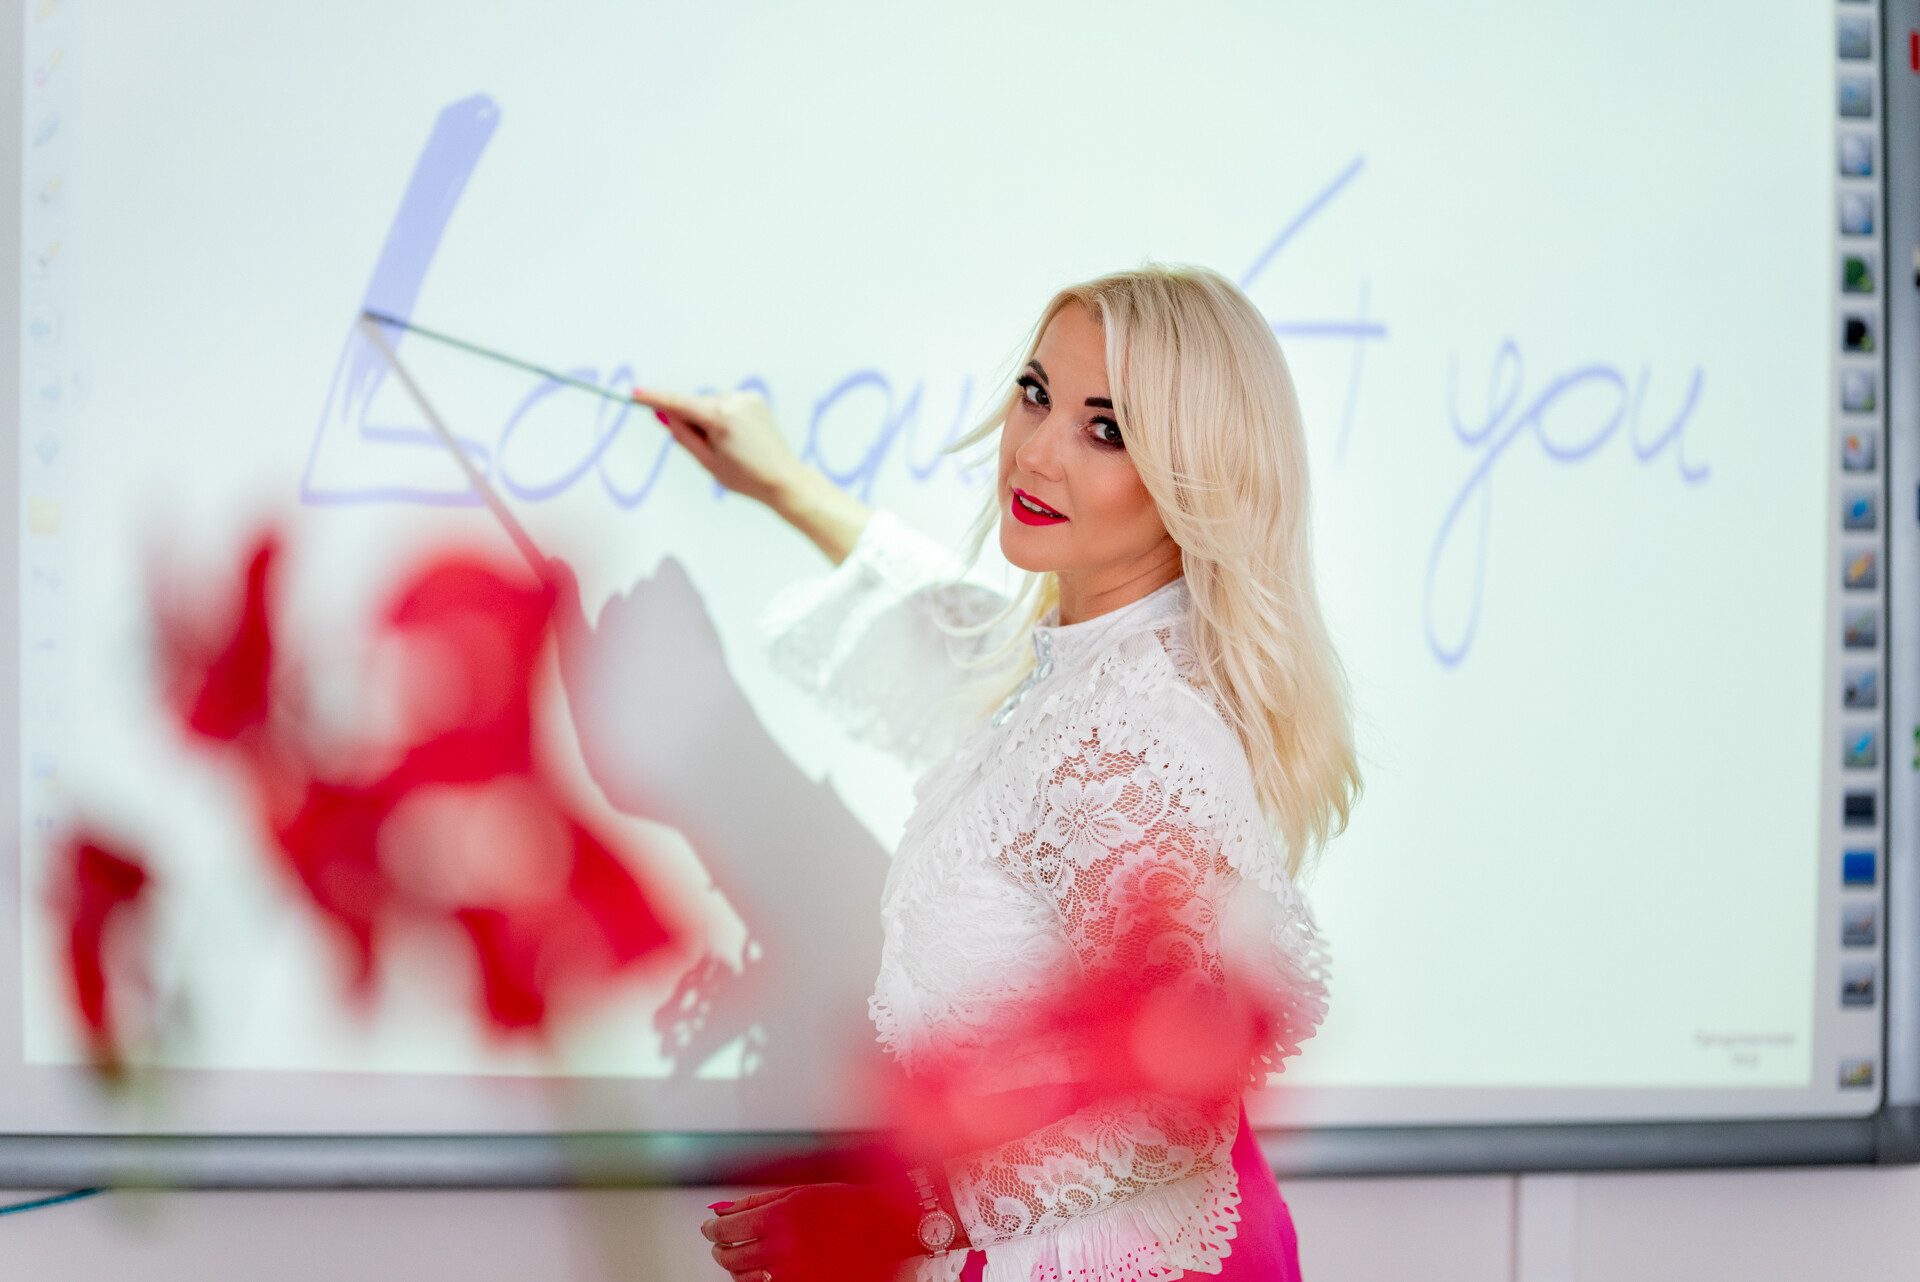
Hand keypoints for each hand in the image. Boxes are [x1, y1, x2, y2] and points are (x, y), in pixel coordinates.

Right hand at [634, 388, 804, 507]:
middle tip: (703, 449)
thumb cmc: (744, 477)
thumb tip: (662, 414)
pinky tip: (737, 439)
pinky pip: (726, 405)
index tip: (634, 393)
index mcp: (720, 418)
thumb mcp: (706, 460)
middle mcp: (733, 401)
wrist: (784, 479)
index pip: (678, 404)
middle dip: (689, 421)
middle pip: (694, 405)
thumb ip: (682, 435)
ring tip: (728, 448)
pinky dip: (722, 417)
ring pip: (710, 405)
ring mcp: (746, 398)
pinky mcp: (755, 399)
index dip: (654, 399)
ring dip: (708, 420)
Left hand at [701, 1181, 921, 1281]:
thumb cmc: (844, 1204)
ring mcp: (793, 1272)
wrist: (882, 1225)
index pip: (726, 1229)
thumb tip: (720, 1210)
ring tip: (738, 1255)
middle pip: (731, 1255)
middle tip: (720, 1242)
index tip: (709, 1228)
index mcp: (780, 1216)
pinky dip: (754, 1280)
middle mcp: (784, 1246)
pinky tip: (758, 1269)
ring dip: (734, 1266)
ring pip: (743, 1276)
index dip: (712, 1230)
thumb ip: (754, 1202)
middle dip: (720, 1248)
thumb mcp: (797, 1192)